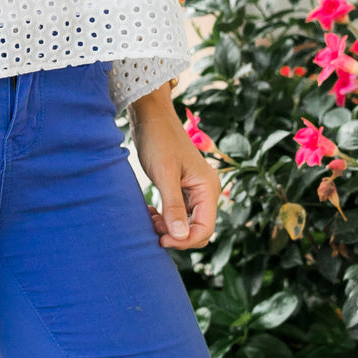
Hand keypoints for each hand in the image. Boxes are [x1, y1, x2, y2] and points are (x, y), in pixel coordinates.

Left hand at [130, 93, 218, 250]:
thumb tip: (181, 237)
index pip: (204, 229)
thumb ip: (173, 206)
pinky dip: (166, 217)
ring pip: (187, 223)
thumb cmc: (158, 140)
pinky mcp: (182, 187)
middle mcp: (206, 191)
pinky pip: (178, 212)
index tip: (161, 239)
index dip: (185, 241)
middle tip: (153, 228)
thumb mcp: (164, 174)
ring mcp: (195, 190)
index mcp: (208, 188)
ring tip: (149, 218)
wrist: (150, 116)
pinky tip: (151, 211)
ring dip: (169, 227)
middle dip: (177, 235)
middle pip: (198, 229)